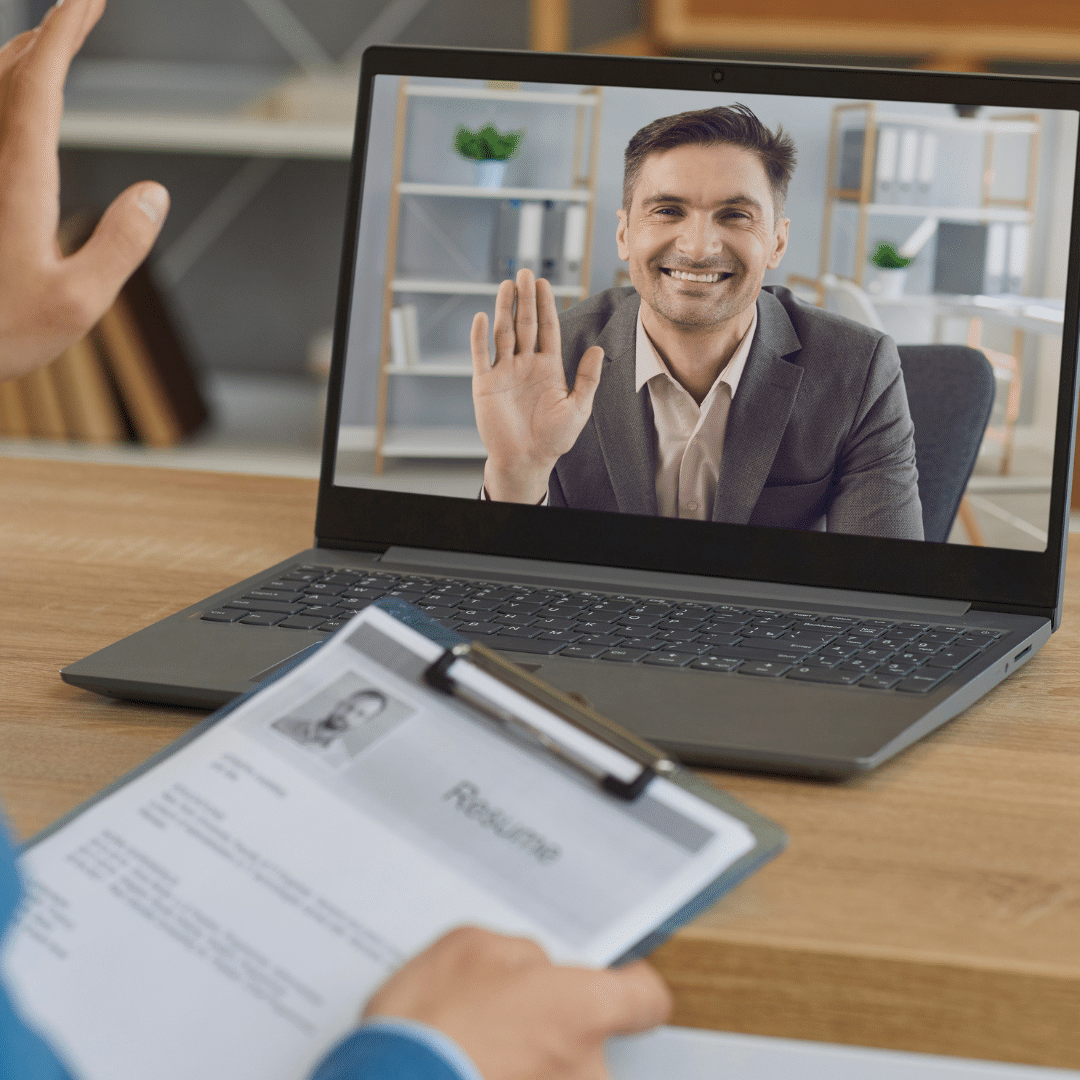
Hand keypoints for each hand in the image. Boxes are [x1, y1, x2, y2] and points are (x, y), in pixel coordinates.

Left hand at [0, 0, 168, 381]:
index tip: (87, 0)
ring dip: (17, 64)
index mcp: (16, 180)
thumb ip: (120, 245)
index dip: (64, 33)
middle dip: (44, 36)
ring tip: (48, 51)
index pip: (40, 84)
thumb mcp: (77, 304)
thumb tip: (153, 193)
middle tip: (77, 12)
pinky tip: (13, 118)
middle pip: (6, 74)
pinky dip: (3, 102)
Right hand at [363, 926, 670, 1079]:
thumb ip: (519, 954)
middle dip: (551, 1029)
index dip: (630, 987)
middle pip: (590, 1041)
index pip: (646, 999)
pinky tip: (466, 1070)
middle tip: (501, 1019)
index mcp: (582, 1009)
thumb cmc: (427, 1029)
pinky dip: (502, 1078)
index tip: (617, 981)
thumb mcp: (468, 947)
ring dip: (525, 1065)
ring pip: (555, 1076)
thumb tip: (531, 967)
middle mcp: (585, 1070)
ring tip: (472, 1051)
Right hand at [471, 269, 603, 502]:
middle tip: (524, 273)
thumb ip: (587, 379)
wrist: (526, 460)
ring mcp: (504, 372)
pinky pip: (481, 356)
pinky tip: (481, 317)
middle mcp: (525, 364)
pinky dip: (479, 337)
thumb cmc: (553, 439)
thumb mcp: (577, 408)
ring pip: (503, 333)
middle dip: (525, 299)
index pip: (547, 329)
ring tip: (506, 286)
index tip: (543, 283)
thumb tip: (598, 350)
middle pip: (524, 324)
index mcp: (547, 367)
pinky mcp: (485, 384)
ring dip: (504, 310)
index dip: (545, 306)